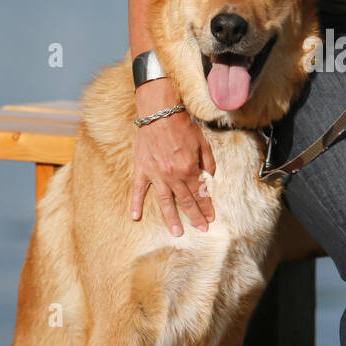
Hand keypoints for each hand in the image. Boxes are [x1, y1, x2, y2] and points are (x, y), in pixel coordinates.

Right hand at [131, 79, 215, 235]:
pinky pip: (138, 191)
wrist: (159, 114)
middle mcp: (173, 176)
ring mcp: (156, 175)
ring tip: (176, 232)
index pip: (200, 193)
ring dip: (171, 218)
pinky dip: (135, 204)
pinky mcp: (142, 170)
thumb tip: (210, 176)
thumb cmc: (182, 126)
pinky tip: (135, 217)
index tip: (211, 218)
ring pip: (165, 201)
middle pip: (186, 201)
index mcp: (189, 169)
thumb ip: (208, 162)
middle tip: (200, 229)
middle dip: (195, 216)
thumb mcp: (202, 142)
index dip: (206, 207)